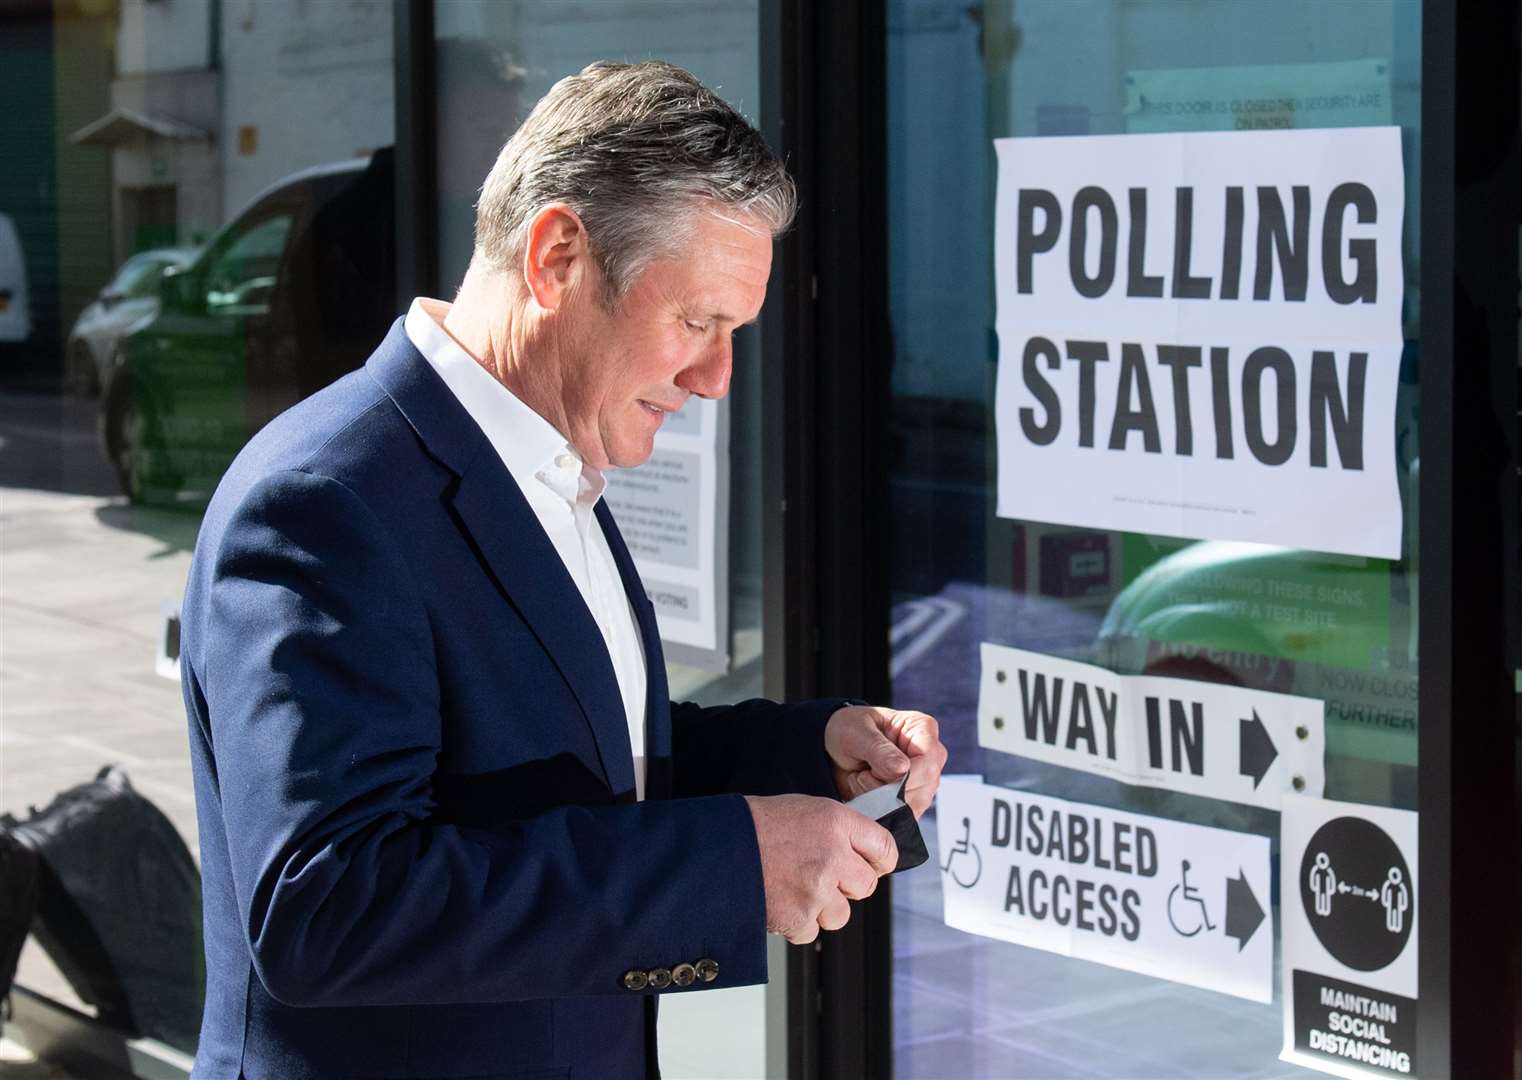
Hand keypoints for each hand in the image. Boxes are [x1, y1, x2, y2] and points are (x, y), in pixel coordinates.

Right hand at [744, 794, 897, 943]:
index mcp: (837, 823)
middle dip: (848, 886)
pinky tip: (781, 901)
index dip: (880, 861)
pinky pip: (812, 931)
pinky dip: (797, 923)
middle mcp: (833, 856)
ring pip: (841, 914)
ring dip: (822, 907)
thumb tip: (861, 852)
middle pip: (866, 886)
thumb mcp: (805, 809)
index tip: (873, 866)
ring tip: (794, 887)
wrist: (717, 847)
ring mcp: (817, 890)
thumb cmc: (756, 826)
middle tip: (823, 876)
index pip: (885, 848)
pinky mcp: (798, 917)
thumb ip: (839, 830)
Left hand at [825, 705, 947, 817]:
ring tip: (860, 781)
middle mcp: (931, 756)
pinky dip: (879, 811)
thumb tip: (903, 769)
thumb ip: (879, 750)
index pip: (927, 762)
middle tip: (860, 776)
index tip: (871, 772)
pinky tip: (864, 794)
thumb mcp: (856, 734)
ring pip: (914, 807)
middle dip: (885, 791)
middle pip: (922, 789)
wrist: (837, 749)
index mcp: (923, 729)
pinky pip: (904, 817)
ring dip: (879, 801)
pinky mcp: (915, 800)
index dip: (901, 776)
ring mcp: (925, 780)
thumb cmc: (849, 731)